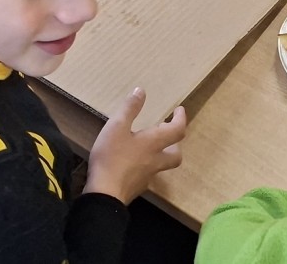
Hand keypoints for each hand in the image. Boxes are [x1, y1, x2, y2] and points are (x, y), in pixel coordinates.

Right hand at [84, 88, 185, 203]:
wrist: (105, 194)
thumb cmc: (112, 157)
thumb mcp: (116, 127)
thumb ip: (129, 109)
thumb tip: (141, 91)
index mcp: (153, 143)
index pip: (177, 130)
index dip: (181, 119)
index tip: (179, 110)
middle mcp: (155, 160)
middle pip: (175, 154)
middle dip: (175, 142)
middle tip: (167, 132)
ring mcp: (147, 176)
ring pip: (162, 165)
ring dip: (161, 154)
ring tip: (149, 147)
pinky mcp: (137, 187)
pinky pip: (147, 174)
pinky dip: (145, 166)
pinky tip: (132, 163)